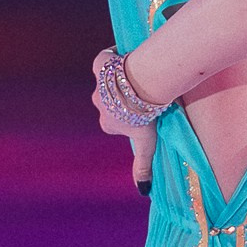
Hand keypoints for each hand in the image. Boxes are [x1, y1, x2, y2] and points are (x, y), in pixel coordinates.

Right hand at [91, 48, 158, 192]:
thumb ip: (143, 166)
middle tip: (147, 93)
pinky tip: (128, 56)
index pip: (117, 122)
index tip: (145, 114)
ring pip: (109, 80)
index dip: (131, 118)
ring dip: (122, 79)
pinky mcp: (100, 63)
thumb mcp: (147, 144)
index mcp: (108, 123)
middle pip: (113, 101)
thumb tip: (143, 191)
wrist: (146, 84)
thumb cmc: (148, 116)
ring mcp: (99, 83)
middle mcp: (99, 104)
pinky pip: (106, 59)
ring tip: (142, 74)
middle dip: (126, 98)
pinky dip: (115, 57)